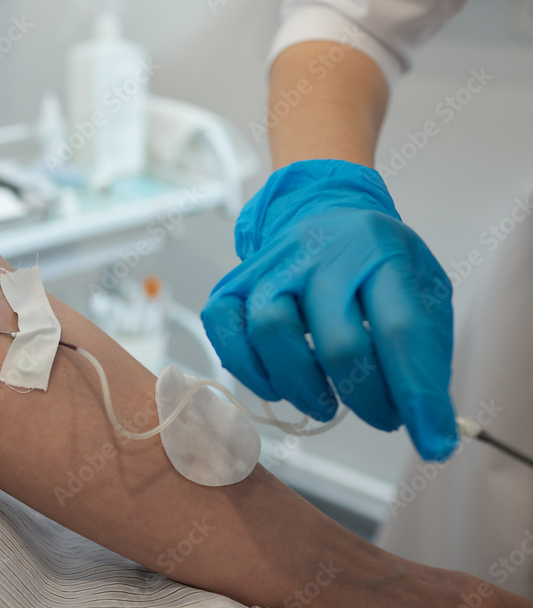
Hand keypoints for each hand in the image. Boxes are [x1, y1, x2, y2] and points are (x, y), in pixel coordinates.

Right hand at [201, 159, 456, 460]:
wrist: (323, 214)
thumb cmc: (376, 265)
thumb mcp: (422, 289)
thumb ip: (427, 351)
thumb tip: (431, 428)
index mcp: (379, 249)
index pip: (401, 329)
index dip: (417, 394)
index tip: (433, 443)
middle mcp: (320, 251)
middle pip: (336, 340)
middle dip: (364, 396)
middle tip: (381, 417)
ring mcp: (269, 265)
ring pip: (271, 330)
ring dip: (301, 386)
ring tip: (324, 403)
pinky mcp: (233, 283)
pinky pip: (223, 327)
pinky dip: (247, 368)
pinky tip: (276, 384)